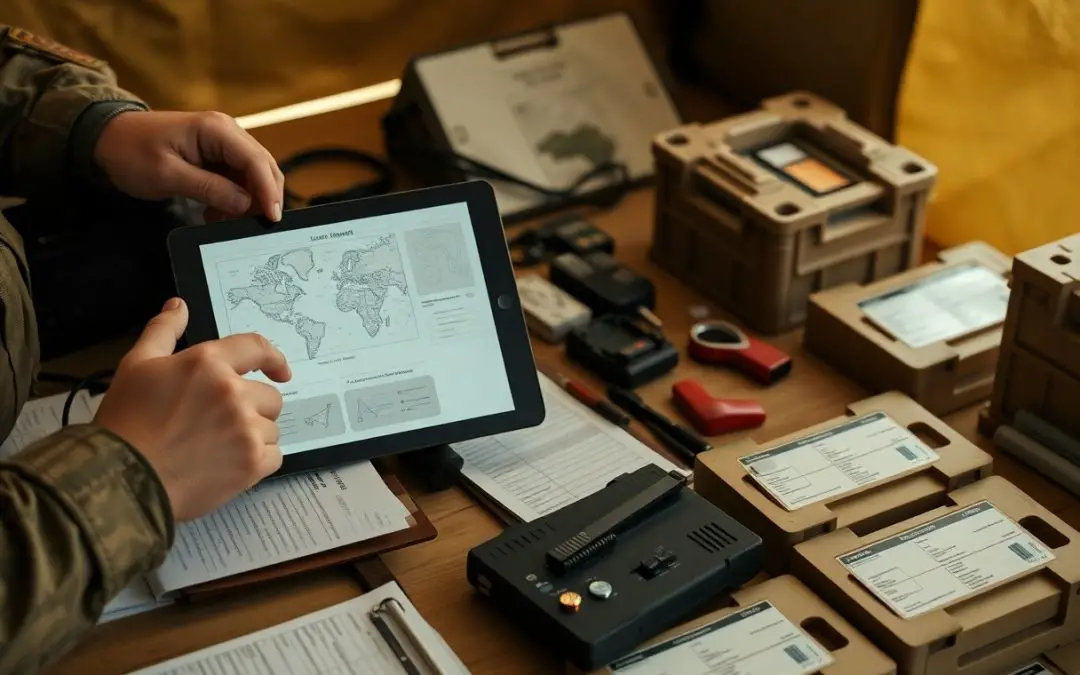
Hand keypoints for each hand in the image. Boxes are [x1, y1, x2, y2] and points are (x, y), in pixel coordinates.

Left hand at [93, 110, 284, 221]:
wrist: (103, 139)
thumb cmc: (130, 153)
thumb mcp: (168, 175)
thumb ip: (211, 189)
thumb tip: (247, 205)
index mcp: (216, 130)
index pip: (256, 161)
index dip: (268, 191)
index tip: (273, 219)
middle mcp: (227, 132)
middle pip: (262, 167)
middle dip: (265, 197)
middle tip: (259, 228)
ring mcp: (223, 143)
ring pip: (253, 175)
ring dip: (249, 201)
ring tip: (230, 224)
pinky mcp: (216, 156)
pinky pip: (237, 179)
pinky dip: (234, 200)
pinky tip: (218, 216)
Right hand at [94, 298, 291, 520]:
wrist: (122, 480)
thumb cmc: (126, 422)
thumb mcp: (137, 366)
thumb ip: (163, 332)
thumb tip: (179, 306)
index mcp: (208, 363)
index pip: (257, 347)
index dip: (274, 358)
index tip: (280, 370)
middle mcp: (233, 393)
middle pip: (269, 396)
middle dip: (251, 407)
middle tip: (218, 424)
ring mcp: (246, 430)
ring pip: (271, 427)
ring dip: (253, 435)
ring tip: (216, 447)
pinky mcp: (252, 464)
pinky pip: (275, 456)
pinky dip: (257, 461)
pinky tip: (228, 464)